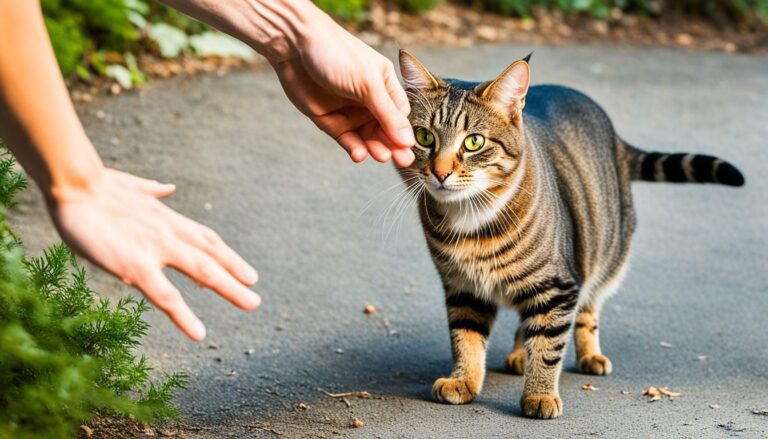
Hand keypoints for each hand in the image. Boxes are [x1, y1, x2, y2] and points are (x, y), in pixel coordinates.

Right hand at [47, 168, 259, 340]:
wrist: (74, 183)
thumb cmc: (95, 186)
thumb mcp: (131, 187)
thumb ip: (152, 191)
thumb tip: (167, 188)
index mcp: (166, 218)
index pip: (205, 238)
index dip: (225, 255)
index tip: (243, 270)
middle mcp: (169, 233)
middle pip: (212, 255)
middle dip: (236, 273)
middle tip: (255, 294)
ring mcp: (155, 249)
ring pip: (203, 270)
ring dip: (229, 288)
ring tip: (251, 304)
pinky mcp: (136, 266)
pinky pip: (165, 296)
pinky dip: (184, 316)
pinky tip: (199, 333)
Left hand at [271, 15, 415, 166]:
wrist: (294, 47)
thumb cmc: (336, 53)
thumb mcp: (368, 84)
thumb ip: (387, 114)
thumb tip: (408, 139)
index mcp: (384, 84)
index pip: (400, 115)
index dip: (403, 132)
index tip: (408, 147)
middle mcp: (369, 99)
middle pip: (386, 130)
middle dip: (393, 145)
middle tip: (402, 161)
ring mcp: (350, 110)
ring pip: (368, 137)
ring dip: (375, 148)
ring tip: (380, 156)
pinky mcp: (330, 119)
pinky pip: (347, 139)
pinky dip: (354, 148)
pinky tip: (359, 154)